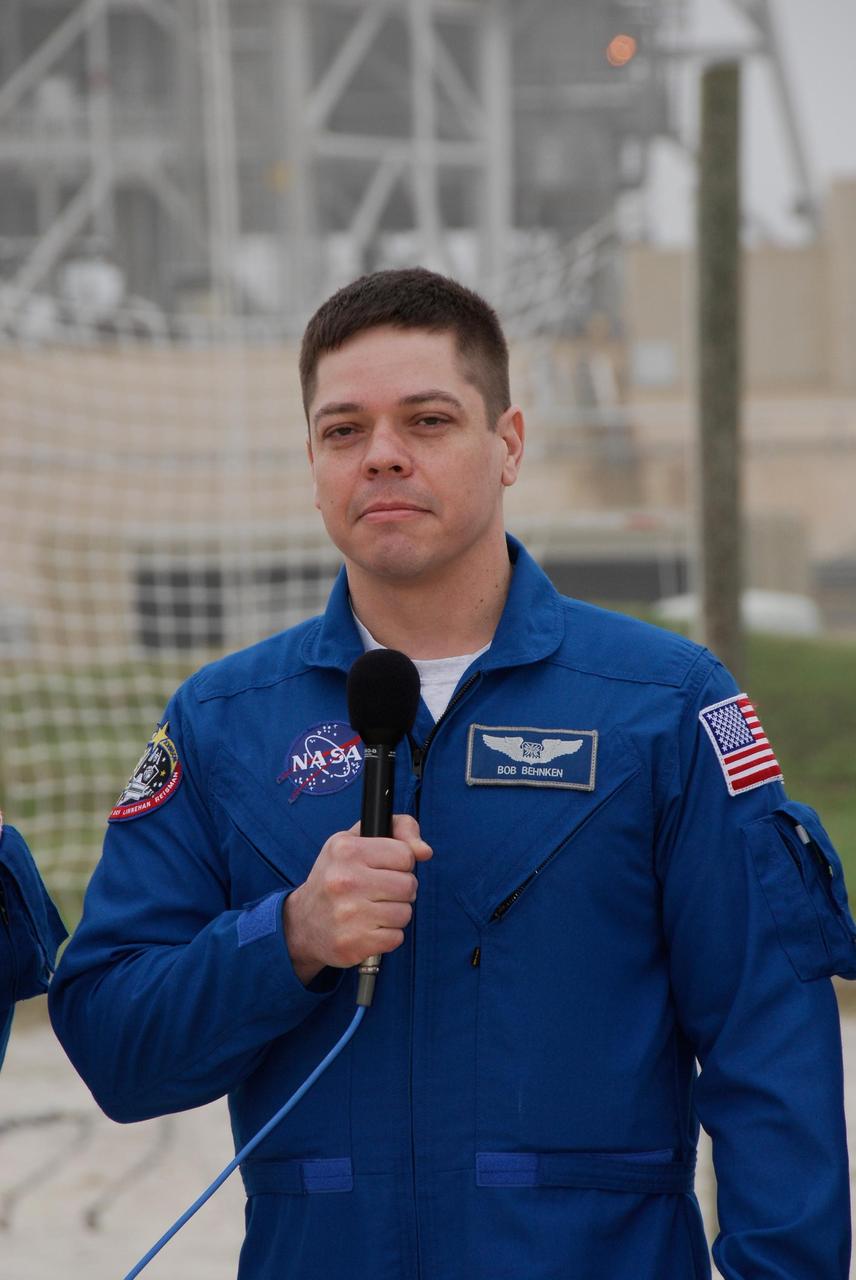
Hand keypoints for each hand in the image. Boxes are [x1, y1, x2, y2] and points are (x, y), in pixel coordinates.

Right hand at [282, 814, 432, 985]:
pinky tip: (368, 928)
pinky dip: (388, 935)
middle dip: (401, 889)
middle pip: (408, 885)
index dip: (401, 862)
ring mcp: (347, 915)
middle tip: (380, 891)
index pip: (405, 854)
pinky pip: (396, 938)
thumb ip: (398, 830)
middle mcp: (344, 881)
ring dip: (395, 914)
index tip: (386, 868)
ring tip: (373, 910)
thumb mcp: (356, 840)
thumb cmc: (336, 876)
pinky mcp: (352, 944)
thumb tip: (425, 851)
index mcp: (346, 850)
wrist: (302, 923)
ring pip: (405, 913)